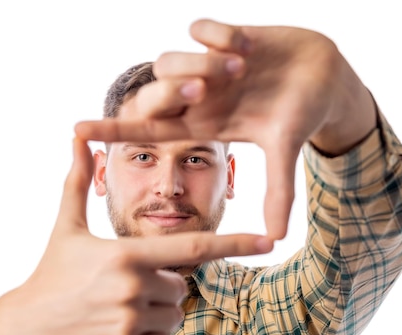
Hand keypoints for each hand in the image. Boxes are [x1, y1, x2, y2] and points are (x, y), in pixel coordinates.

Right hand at [0, 137, 272, 334]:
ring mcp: (130, 322)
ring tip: (114, 308)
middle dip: (158, 285)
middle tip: (119, 288)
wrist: (24, 328)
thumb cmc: (50, 273)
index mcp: (126, 254)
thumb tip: (77, 139)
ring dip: (154, 312)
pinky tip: (114, 329)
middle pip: (179, 285)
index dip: (234, 243)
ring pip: (173, 314)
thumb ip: (77, 183)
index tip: (268, 240)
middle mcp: (133, 288)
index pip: (192, 248)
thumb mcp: (65, 227)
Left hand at [75, 19, 375, 239]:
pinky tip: (244, 44)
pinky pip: (198, 29)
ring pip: (169, 59)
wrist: (324, 76)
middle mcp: (199, 96)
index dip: (114, 128)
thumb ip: (278, 192)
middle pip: (153, 92)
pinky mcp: (222, 35)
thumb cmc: (300, 114)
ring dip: (202, 63)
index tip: (77, 130)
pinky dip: (217, 34)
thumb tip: (276, 239)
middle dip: (172, 89)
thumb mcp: (285, 152)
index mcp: (204, 124)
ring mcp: (208, 65)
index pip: (148, 129)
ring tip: (241, 66)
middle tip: (206, 90)